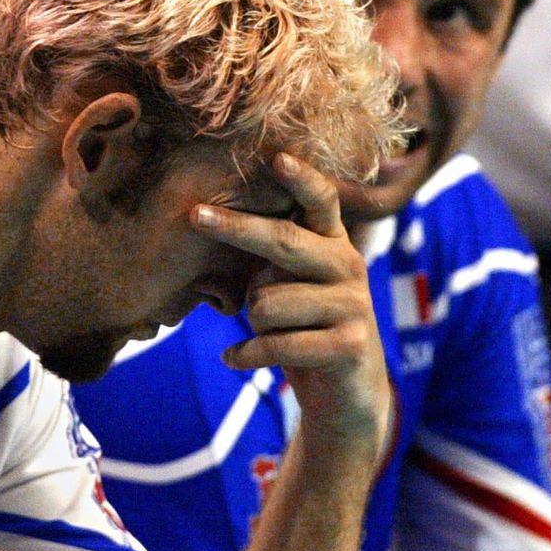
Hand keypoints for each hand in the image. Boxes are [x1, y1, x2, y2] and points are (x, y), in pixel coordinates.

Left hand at [190, 152, 389, 454]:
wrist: (345, 394)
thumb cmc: (303, 328)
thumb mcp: (289, 286)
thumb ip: (268, 258)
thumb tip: (210, 222)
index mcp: (333, 244)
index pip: (322, 203)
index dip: (302, 178)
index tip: (277, 156)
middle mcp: (349, 266)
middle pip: (284, 241)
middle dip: (236, 228)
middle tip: (195, 215)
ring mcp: (354, 306)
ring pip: (269, 302)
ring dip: (252, 322)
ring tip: (263, 331)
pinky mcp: (350, 346)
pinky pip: (276, 344)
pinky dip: (245, 354)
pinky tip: (234, 357)